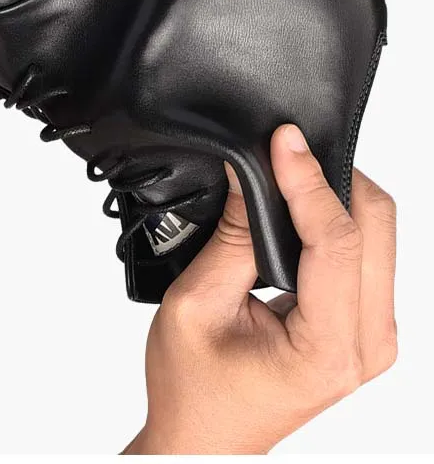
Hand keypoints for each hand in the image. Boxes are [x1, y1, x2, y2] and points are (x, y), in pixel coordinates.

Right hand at [126, 124, 396, 454]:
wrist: (203, 432)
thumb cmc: (194, 388)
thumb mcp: (197, 304)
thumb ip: (231, 237)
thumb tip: (250, 173)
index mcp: (326, 349)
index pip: (337, 243)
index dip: (309, 181)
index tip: (283, 140)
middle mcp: (366, 345)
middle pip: (377, 229)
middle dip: (331, 178)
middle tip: (283, 149)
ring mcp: (370, 335)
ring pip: (379, 235)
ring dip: (334, 194)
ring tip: (286, 170)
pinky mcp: (359, 323)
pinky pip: (366, 252)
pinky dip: (335, 216)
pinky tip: (299, 203)